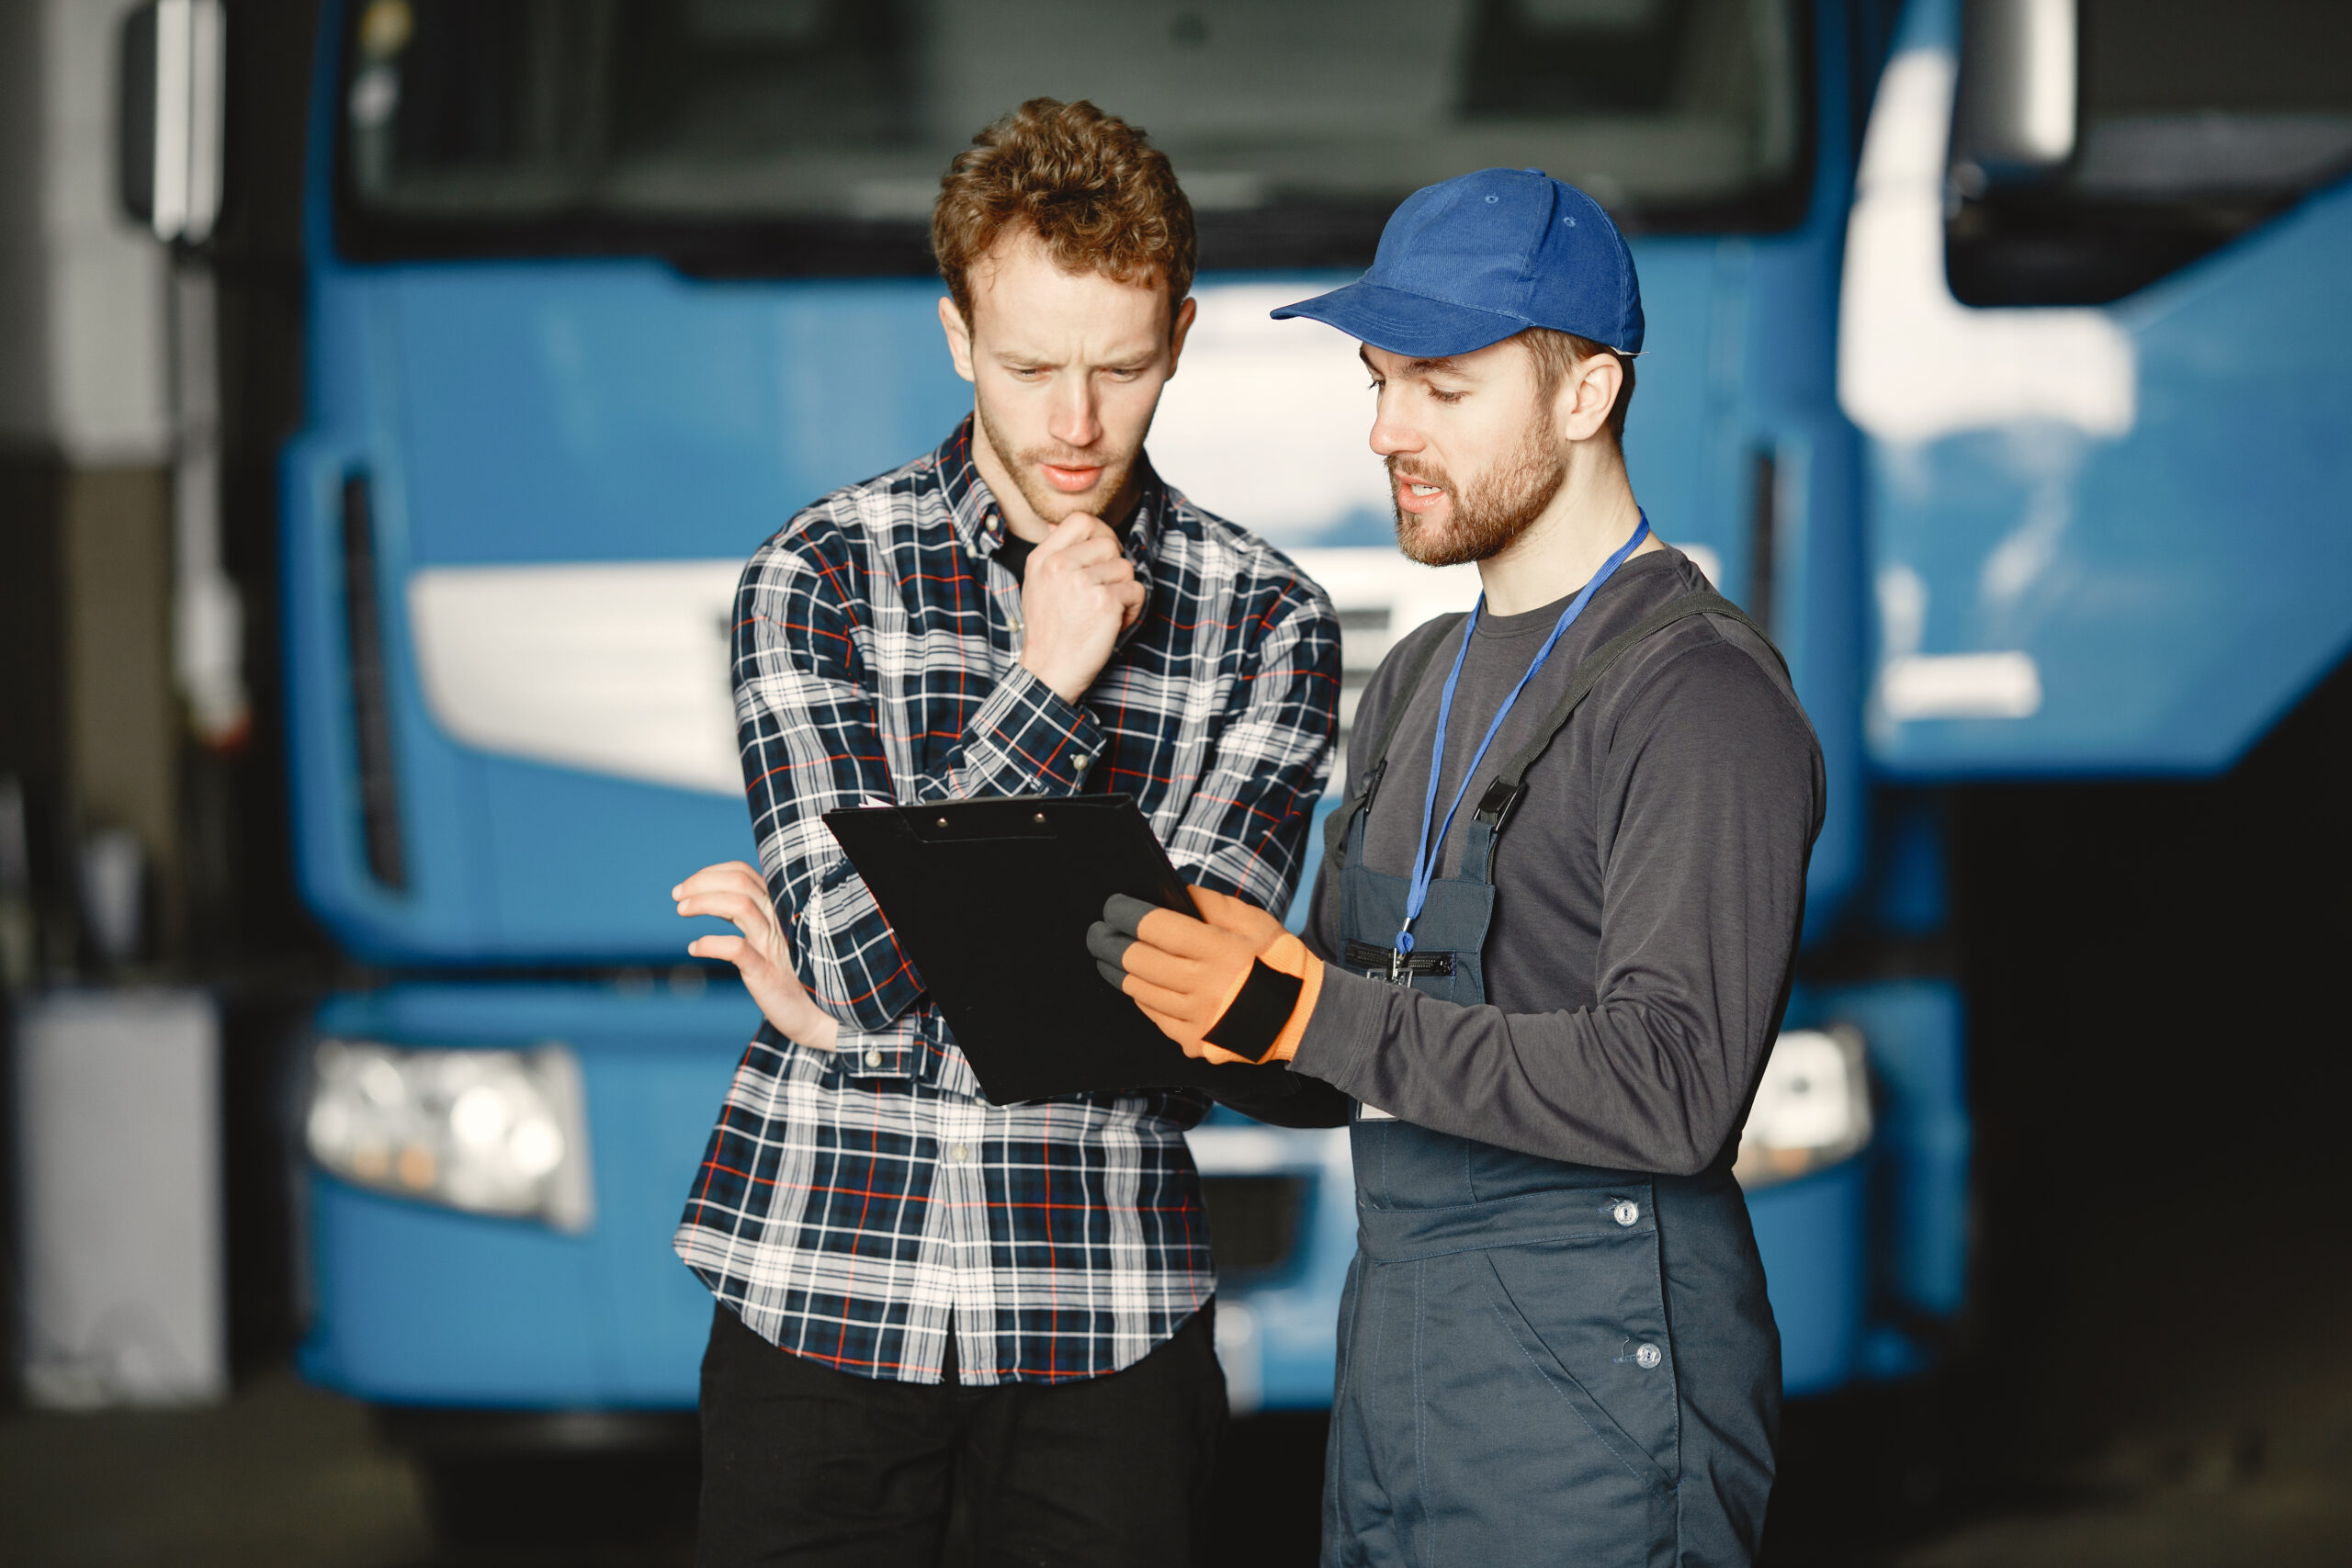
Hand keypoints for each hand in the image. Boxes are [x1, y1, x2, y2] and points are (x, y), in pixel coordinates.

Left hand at [674, 860, 838, 1050]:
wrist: (816, 1016)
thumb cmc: (788, 973)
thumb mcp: (769, 936)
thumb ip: (748, 914)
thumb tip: (711, 896)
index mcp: (777, 908)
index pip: (742, 872)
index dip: (710, 873)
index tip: (686, 887)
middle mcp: (778, 919)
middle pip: (739, 882)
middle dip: (701, 882)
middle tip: (676, 895)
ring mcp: (773, 945)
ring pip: (739, 905)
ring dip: (703, 902)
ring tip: (681, 909)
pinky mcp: (767, 972)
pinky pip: (736, 949)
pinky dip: (709, 943)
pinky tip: (694, 948)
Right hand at [1017, 513, 1145, 701]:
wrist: (1049, 670)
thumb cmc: (1049, 630)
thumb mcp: (1037, 584)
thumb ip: (1052, 554)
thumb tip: (1061, 525)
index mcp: (1042, 558)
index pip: (1081, 521)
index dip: (1100, 534)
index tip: (1101, 556)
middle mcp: (1059, 566)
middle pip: (1110, 544)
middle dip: (1114, 568)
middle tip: (1102, 592)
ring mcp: (1082, 583)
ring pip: (1126, 568)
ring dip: (1123, 591)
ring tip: (1103, 611)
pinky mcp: (1104, 602)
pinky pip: (1137, 591)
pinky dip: (1132, 609)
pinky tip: (1112, 623)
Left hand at [1086, 887, 1322, 1064]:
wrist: (1304, 1018)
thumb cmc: (1278, 961)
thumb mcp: (1254, 921)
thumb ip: (1210, 904)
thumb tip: (1169, 891)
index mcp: (1220, 952)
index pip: (1155, 928)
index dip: (1126, 914)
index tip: (1112, 906)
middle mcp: (1205, 989)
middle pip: (1137, 961)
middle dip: (1109, 942)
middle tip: (1097, 932)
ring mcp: (1197, 1021)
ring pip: (1139, 991)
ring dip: (1120, 971)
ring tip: (1111, 956)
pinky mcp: (1194, 1044)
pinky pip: (1154, 1016)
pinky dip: (1143, 997)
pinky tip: (1140, 983)